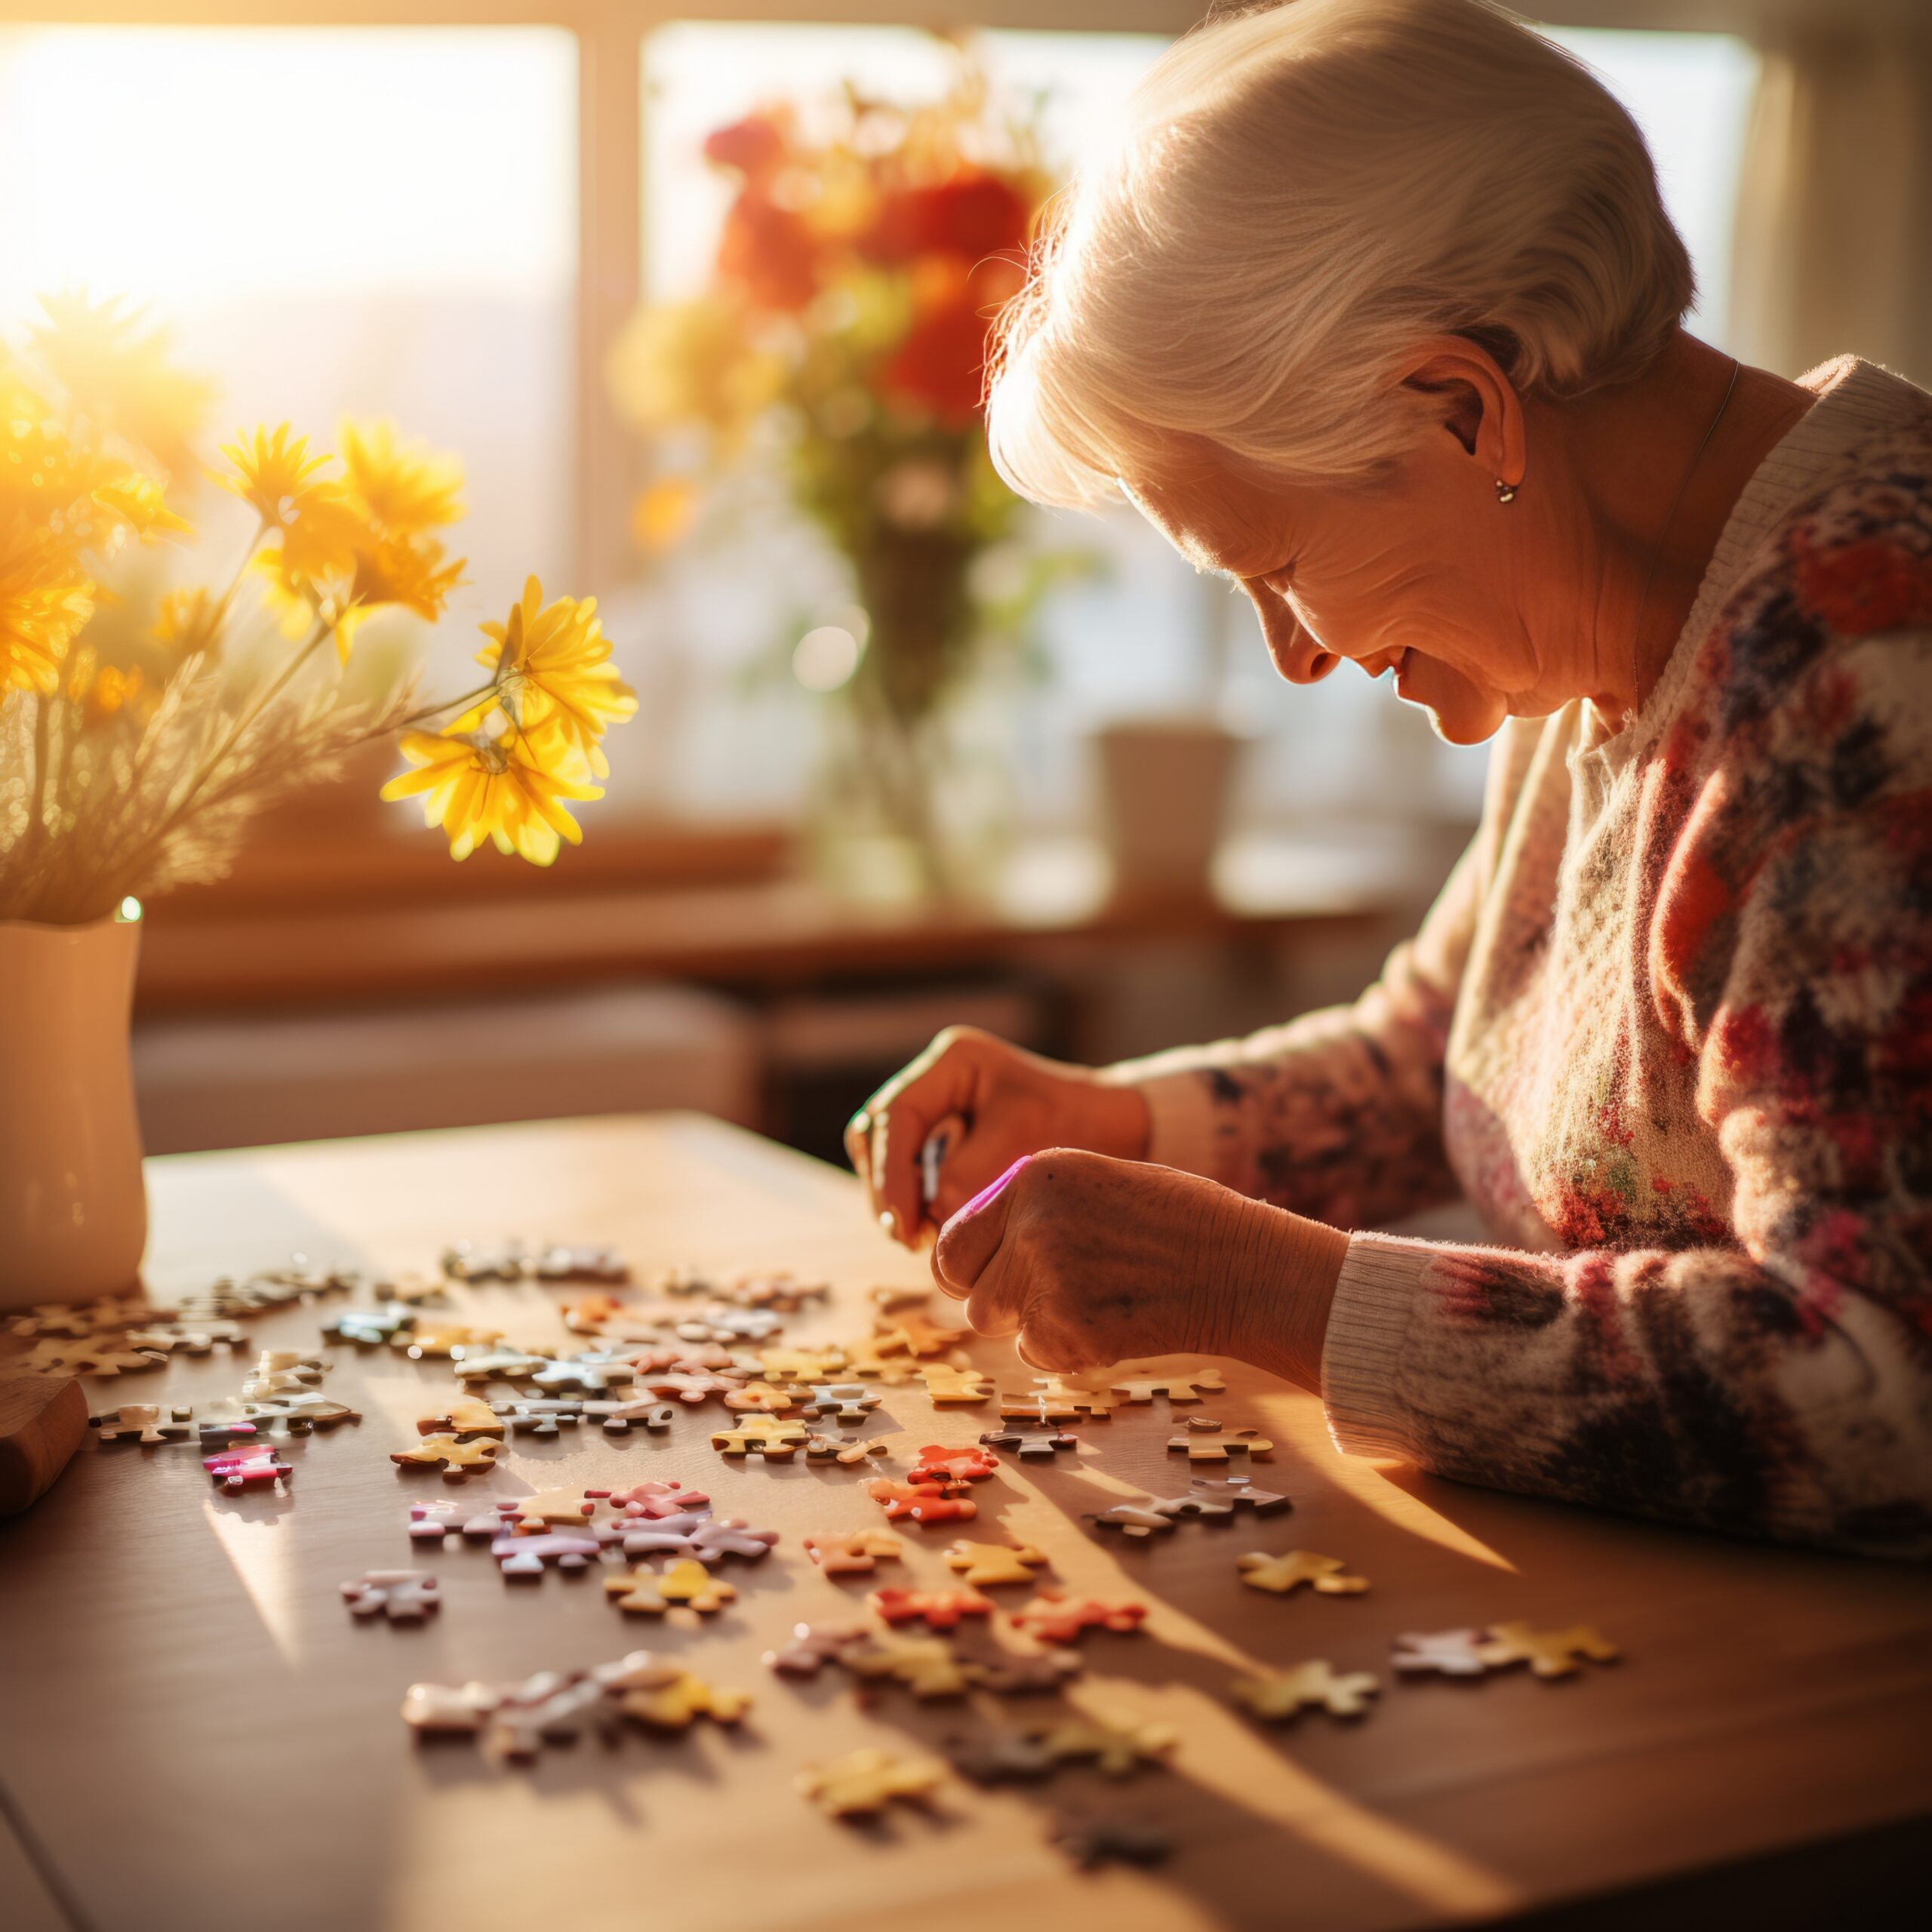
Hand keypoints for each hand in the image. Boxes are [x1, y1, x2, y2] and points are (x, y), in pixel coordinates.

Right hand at [847, 1026, 1148, 1245]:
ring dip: (896, 1198)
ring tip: (922, 1239)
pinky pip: (910, 1171)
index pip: (898, 1115)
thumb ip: (969, 1177)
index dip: (893, 1172)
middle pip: (879, 1134)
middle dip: (887, 1188)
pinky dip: (914, 1201)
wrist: (1112, 1128)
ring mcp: (936, 1109)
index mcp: (954, 1061)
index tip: (904, 1223)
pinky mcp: (943, 1139)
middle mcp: (935, 1080)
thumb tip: (926, 1219)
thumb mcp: (1022, 1144)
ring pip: (886, 1155)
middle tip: (909, 1238)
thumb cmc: (1076, 1124)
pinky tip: (933, 1230)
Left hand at [929, 1147, 1350, 1387]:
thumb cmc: (1177, 1223)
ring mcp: (1047, 1279)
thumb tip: (974, 1254)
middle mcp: (1030, 1223)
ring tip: (1094, 1301)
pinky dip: (1068, 1350)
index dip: (969, 1267)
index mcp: (1034, 1176)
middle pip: (966, 1290)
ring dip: (1033, 1325)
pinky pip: (1039, 1354)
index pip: (953, 1239)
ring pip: (998, 1325)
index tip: (989, 1277)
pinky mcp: (1069, 1331)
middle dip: (995, 1301)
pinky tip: (1116, 1323)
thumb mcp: (1094, 1184)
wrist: (1243, 1266)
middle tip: (1043, 1299)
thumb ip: (1032, 1211)